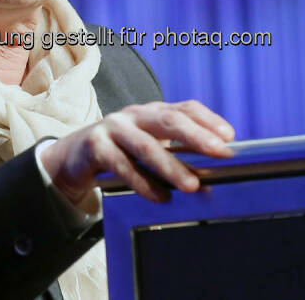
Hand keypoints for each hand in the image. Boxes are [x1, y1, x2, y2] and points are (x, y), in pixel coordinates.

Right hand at [39, 100, 234, 203]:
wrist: (74, 155)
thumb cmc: (121, 150)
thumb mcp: (149, 146)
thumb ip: (175, 154)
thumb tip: (211, 178)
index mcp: (152, 111)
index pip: (184, 108)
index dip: (208, 119)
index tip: (229, 136)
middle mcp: (134, 114)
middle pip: (168, 120)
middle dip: (196, 136)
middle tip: (220, 152)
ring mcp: (113, 127)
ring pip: (146, 146)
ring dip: (172, 166)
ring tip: (192, 185)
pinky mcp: (96, 146)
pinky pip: (122, 166)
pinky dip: (143, 183)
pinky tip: (160, 197)